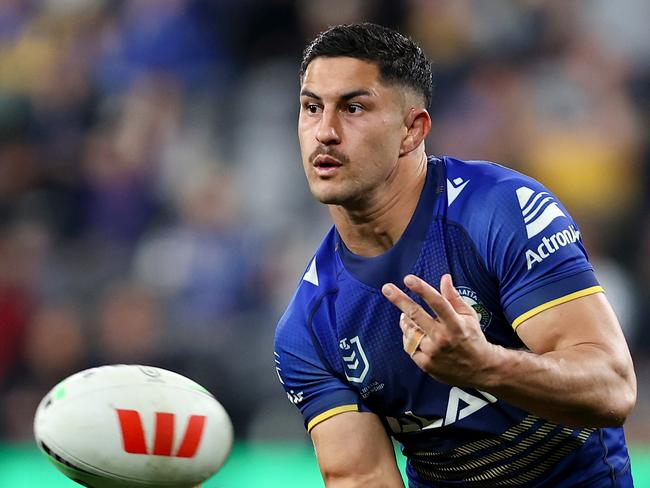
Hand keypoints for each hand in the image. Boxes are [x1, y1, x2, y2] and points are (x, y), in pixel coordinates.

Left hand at [381, 274, 496, 386]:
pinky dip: (409, 336)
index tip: (408, 278)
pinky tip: (413, 333)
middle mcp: (442, 338)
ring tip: (405, 315)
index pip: (437, 302)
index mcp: (455, 324)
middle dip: (400, 300)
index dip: (422, 289)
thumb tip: (444, 277)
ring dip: (404, 320)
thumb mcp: (469, 316)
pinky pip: (409, 345)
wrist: (480, 370)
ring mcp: (432, 352)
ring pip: (409, 330)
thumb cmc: (472, 338)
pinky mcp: (425, 364)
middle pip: (416, 315)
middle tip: (386, 288)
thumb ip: (454, 297)